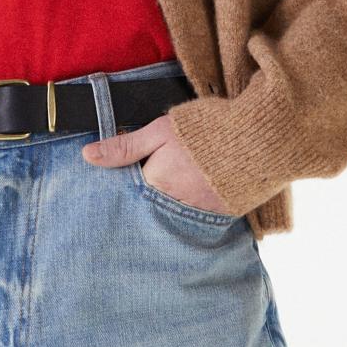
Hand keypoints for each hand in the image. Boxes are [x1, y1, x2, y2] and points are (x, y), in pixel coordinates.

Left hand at [81, 114, 231, 215]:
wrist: (259, 140)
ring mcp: (199, 214)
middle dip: (154, 190)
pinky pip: (199, 215)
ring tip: (185, 178)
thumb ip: (125, 146)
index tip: (142, 165)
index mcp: (155, 185)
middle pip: (152, 204)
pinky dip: (196, 203)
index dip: (135, 176)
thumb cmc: (207, 131)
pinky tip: (201, 186)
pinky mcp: (221, 216)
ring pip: (174, 211)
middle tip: (169, 171)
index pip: (132, 189)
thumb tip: (87, 156)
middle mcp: (174, 206)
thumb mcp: (161, 131)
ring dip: (175, 199)